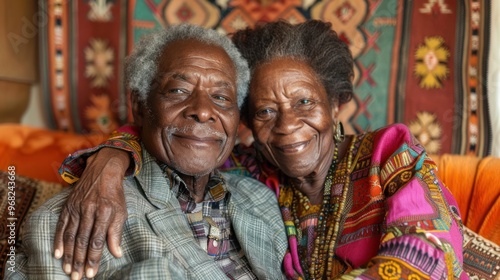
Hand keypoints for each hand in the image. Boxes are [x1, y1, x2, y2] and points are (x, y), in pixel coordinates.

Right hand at [54, 148, 129, 278]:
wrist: (103, 170)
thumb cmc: (114, 194)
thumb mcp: (121, 211)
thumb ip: (116, 233)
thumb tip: (117, 254)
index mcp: (105, 212)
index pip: (97, 240)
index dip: (94, 258)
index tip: (92, 273)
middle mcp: (89, 210)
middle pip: (82, 240)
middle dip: (79, 261)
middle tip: (77, 277)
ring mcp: (77, 208)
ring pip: (71, 235)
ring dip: (68, 255)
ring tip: (68, 270)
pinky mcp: (68, 206)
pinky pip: (61, 225)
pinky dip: (58, 241)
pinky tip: (57, 254)